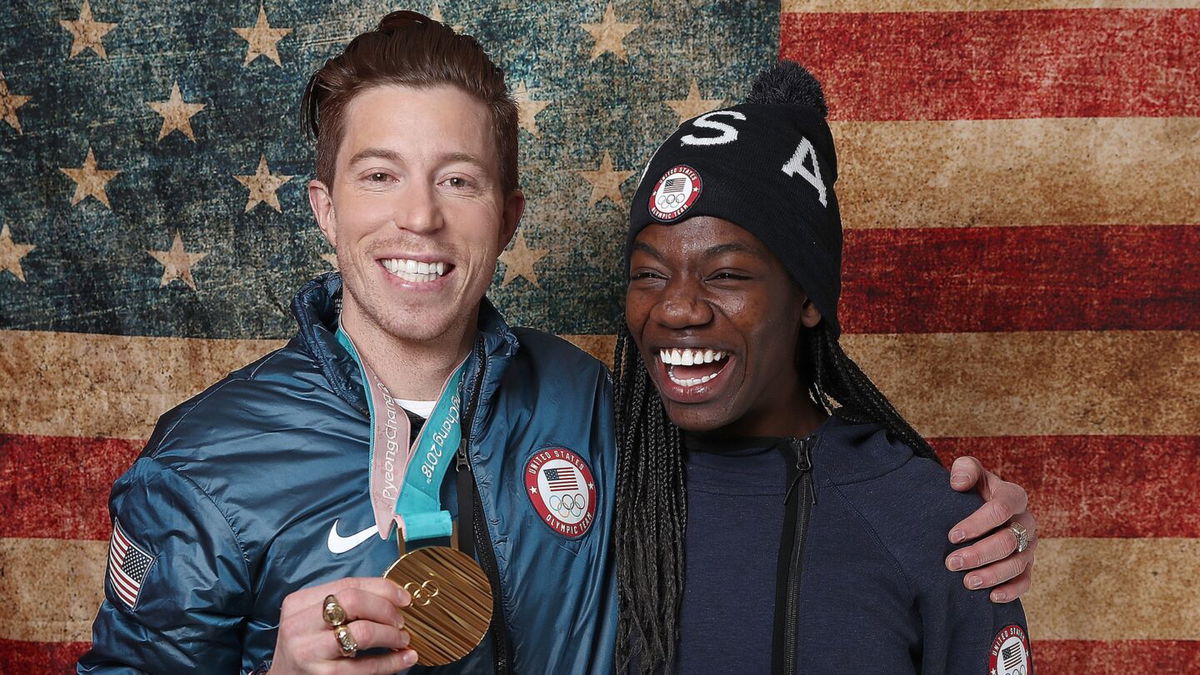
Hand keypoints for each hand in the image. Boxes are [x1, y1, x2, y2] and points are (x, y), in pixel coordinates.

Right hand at [270, 577, 416, 672]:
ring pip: (363, 632)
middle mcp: (299, 624)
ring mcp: (309, 651)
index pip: (348, 584)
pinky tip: (403, 659)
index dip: (382, 588)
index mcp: (299, 603)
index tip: (403, 597)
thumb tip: (392, 597)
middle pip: (355, 602)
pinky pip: (365, 666)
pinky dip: (391, 662)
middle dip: (386, 610)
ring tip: (402, 640)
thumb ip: (344, 605)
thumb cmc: (305, 649)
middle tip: (400, 621)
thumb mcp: (314, 620)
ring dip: (391, 635)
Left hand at [944, 456, 1036, 602]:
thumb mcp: (968, 471)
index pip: (1000, 509)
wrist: (979, 505)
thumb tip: (958, 483)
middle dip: (979, 554)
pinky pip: (1026, 581)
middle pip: (1008, 541)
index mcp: (1014, 496)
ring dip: (992, 575)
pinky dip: (1011, 591)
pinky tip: (993, 597)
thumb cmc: (973, 488)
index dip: (977, 523)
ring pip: (1017, 563)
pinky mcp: (1027, 564)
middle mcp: (1026, 521)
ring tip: (967, 583)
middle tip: (952, 563)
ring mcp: (1028, 545)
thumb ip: (965, 469)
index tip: (952, 536)